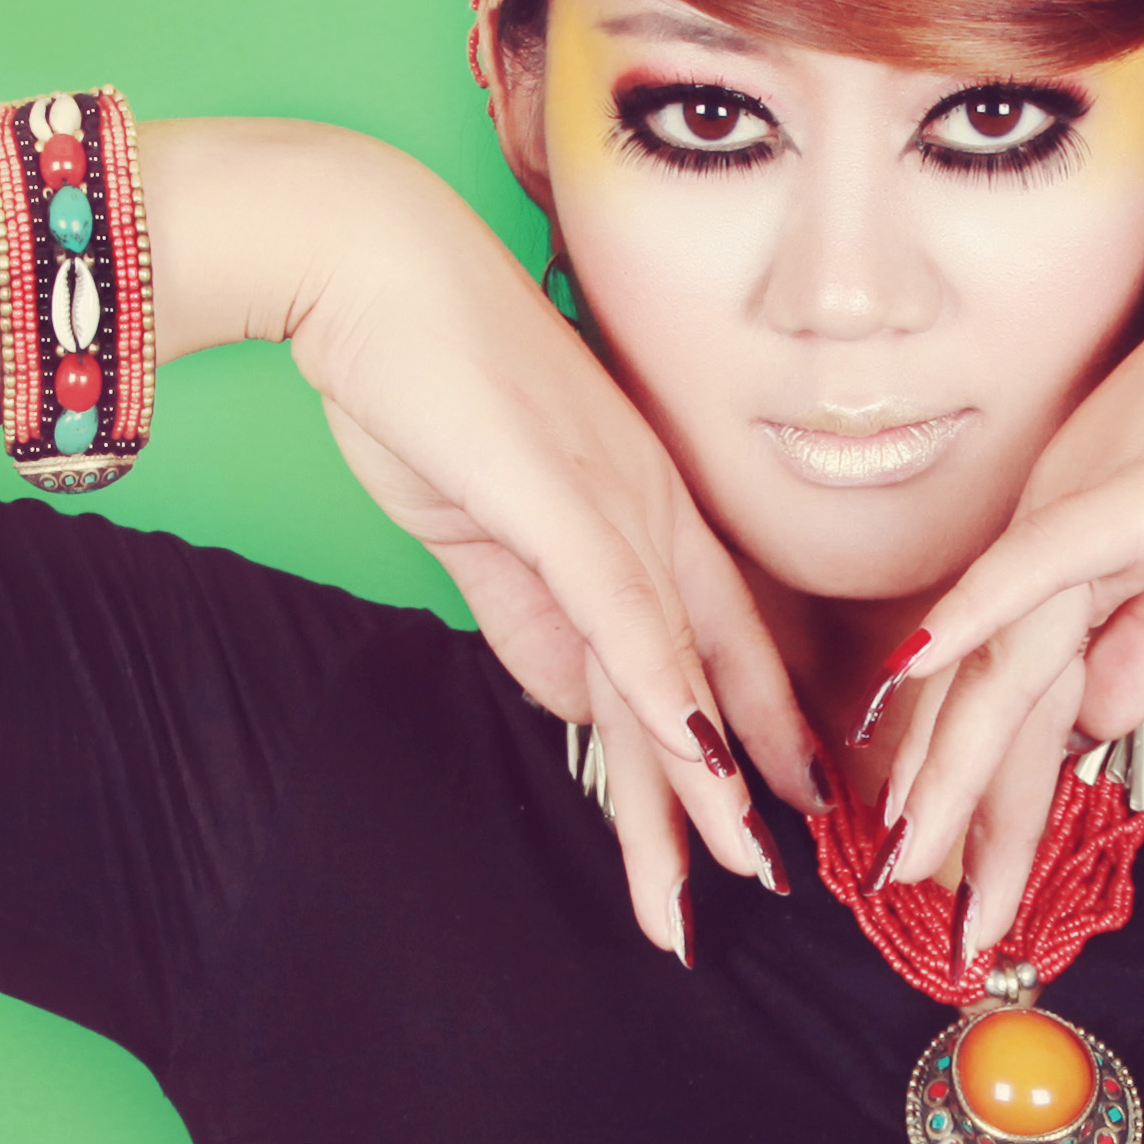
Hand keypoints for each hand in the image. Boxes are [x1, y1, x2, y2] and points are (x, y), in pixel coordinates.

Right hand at [268, 152, 815, 962]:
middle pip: (709, 671)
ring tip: (731, 878)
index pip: (713, 636)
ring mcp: (617, 500)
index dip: (747, 725)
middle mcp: (652, 505)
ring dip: (698, 787)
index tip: (776, 800)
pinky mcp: (564, 499)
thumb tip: (580, 703)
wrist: (366, 263)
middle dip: (738, 788)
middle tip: (772, 880)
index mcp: (639, 505)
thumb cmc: (418, 376)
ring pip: (675, 670)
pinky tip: (693, 769)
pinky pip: (626, 617)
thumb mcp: (482, 521)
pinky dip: (661, 696)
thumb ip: (533, 615)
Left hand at [877, 206, 1143, 957]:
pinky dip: (971, 621)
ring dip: (959, 772)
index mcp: (1069, 556)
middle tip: (930, 912)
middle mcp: (1046, 536)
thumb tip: (1094, 732)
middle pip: (990, 700)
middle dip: (964, 818)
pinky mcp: (1118, 495)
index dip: (998, 799)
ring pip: (997, 663)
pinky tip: (916, 672)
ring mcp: (1073, 513)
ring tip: (920, 861)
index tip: (977, 882)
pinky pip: (1029, 567)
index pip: (1020, 702)